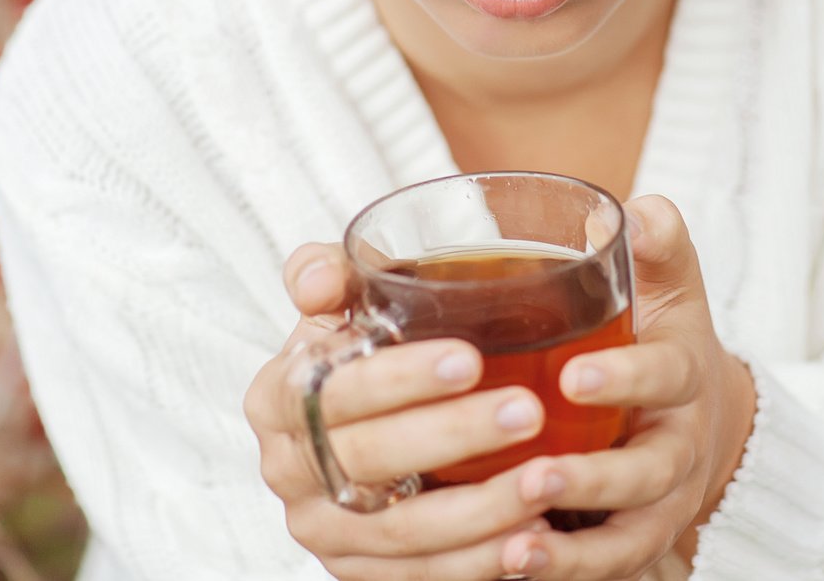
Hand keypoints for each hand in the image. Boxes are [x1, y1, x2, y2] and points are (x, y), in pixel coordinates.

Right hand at [243, 243, 560, 579]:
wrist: (365, 421)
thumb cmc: (365, 352)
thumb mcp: (343, 303)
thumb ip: (330, 274)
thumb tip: (320, 278)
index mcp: (278, 397)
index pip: (334, 388)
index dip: (400, 377)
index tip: (471, 358)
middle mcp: (290, 469)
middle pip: (371, 458)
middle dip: (455, 436)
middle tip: (528, 411)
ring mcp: (324, 531)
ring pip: (404, 529)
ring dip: (482, 508)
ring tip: (546, 477)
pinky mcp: (359, 574)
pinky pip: (422, 576)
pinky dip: (479, 562)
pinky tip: (531, 537)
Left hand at [495, 196, 756, 580]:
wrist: (706, 417)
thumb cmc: (665, 337)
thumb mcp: (671, 286)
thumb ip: (657, 245)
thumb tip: (636, 210)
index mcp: (681, 374)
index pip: (664, 375)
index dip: (625, 377)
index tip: (574, 377)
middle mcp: (678, 446)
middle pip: (648, 473)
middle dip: (593, 477)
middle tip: (534, 474)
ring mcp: (661, 503)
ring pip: (627, 535)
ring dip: (574, 547)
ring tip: (517, 542)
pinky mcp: (637, 541)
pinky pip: (607, 566)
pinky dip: (566, 570)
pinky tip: (512, 565)